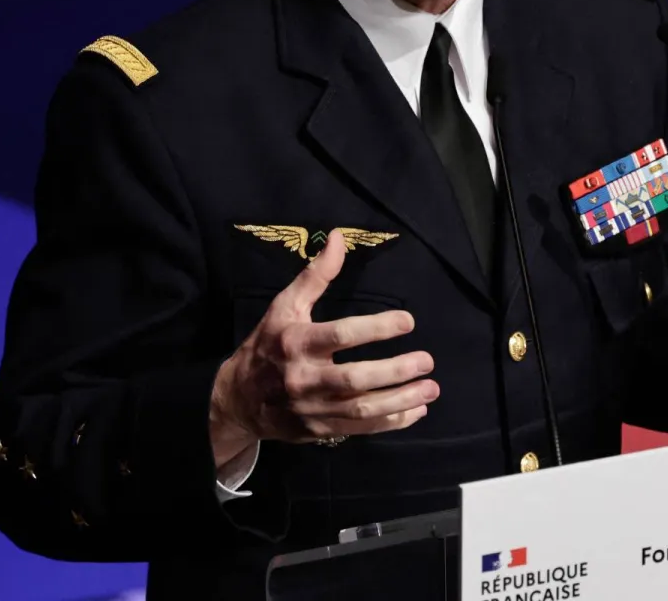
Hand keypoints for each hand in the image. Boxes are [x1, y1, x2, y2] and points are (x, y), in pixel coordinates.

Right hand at [209, 230, 438, 465]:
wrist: (236, 400)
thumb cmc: (267, 345)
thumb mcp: (285, 306)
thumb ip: (316, 275)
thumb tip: (339, 237)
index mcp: (296, 342)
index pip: (341, 335)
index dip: (376, 328)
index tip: (409, 321)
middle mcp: (304, 378)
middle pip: (354, 378)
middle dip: (395, 371)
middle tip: (427, 360)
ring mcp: (312, 409)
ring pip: (361, 408)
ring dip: (401, 400)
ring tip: (431, 389)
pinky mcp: (319, 431)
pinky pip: (360, 428)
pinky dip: (390, 422)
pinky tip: (416, 410)